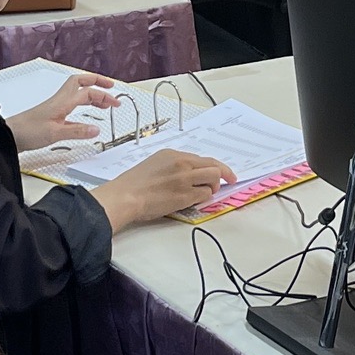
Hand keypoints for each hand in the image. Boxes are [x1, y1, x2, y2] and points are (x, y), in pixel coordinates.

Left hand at [11, 73, 116, 151]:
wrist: (10, 135)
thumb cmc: (27, 132)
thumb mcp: (55, 133)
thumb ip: (77, 131)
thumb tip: (97, 130)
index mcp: (62, 102)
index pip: (87, 92)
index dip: (103, 95)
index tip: (115, 103)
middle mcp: (60, 100)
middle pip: (81, 82)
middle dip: (97, 82)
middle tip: (111, 87)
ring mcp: (56, 106)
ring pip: (77, 93)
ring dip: (91, 94)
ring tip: (104, 103)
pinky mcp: (52, 115)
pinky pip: (72, 106)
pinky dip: (83, 108)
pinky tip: (86, 120)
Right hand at [90, 149, 235, 231]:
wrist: (125, 196)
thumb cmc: (134, 184)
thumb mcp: (155, 164)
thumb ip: (174, 165)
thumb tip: (190, 172)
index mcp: (173, 154)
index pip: (202, 158)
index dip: (215, 166)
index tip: (223, 171)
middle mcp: (181, 163)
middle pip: (213, 165)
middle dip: (224, 174)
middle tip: (229, 181)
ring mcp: (184, 178)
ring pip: (213, 178)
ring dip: (213, 186)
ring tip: (206, 192)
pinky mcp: (185, 194)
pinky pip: (204, 194)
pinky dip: (204, 198)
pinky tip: (196, 200)